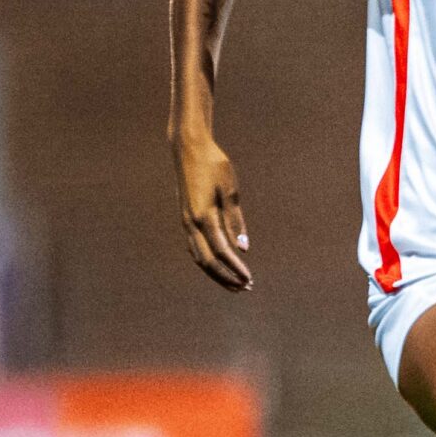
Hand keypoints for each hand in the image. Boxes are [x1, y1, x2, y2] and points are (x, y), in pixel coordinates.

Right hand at [174, 133, 252, 290]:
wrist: (188, 148)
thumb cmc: (213, 164)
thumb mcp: (230, 189)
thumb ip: (236, 220)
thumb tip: (243, 249)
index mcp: (204, 216)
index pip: (222, 251)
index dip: (236, 268)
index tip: (250, 279)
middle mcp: (191, 223)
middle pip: (207, 261)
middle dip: (226, 278)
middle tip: (246, 288)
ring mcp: (186, 222)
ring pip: (198, 257)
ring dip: (217, 272)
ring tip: (235, 283)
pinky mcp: (186, 219)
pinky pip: (195, 247)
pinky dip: (207, 261)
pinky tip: (220, 266)